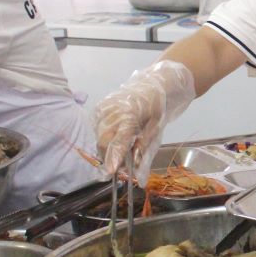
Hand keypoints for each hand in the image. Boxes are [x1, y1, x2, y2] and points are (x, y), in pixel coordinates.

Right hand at [93, 60, 196, 180]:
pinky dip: (105, 138)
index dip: (114, 158)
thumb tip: (136, 171)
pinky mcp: (99, 108)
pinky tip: (116, 139)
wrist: (151, 84)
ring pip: (99, 137)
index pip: (118, 142)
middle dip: (110, 158)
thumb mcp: (156, 129)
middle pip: (103, 142)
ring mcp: (104, 108)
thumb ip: (143, 149)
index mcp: (130, 116)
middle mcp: (113, 111)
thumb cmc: (157, 107)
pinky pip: (98, 129)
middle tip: (121, 169)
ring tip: (121, 155)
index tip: (111, 172)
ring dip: (107, 150)